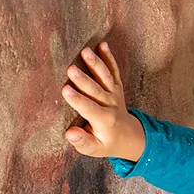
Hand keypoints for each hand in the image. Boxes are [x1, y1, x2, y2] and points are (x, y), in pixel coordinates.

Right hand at [60, 42, 145, 161]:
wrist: (129, 135)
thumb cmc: (105, 142)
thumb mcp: (93, 149)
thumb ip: (82, 141)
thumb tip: (70, 133)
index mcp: (104, 121)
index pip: (89, 108)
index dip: (77, 99)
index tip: (65, 89)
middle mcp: (111, 105)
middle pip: (96, 90)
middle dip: (83, 79)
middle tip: (71, 69)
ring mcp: (115, 94)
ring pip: (105, 77)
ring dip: (96, 63)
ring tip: (85, 52)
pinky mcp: (116, 86)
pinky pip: (114, 71)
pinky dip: (109, 57)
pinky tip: (102, 45)